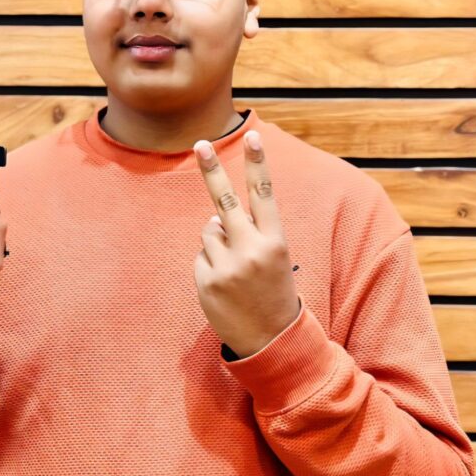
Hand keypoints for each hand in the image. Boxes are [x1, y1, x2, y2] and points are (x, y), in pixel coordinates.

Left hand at [193, 129, 300, 358]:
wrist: (272, 341)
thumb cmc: (273, 290)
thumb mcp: (275, 258)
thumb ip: (249, 233)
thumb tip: (213, 219)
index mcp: (275, 241)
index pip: (264, 194)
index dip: (258, 163)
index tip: (253, 134)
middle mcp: (252, 250)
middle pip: (225, 202)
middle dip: (213, 170)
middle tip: (200, 144)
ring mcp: (228, 266)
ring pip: (209, 232)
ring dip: (217, 244)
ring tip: (236, 271)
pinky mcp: (207, 281)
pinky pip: (201, 257)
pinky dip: (209, 265)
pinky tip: (226, 286)